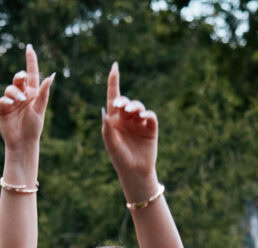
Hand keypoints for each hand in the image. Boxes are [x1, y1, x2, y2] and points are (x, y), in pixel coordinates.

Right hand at [0, 44, 54, 151]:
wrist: (23, 143)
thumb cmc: (34, 127)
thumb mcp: (40, 109)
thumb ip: (43, 93)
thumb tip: (51, 76)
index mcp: (32, 93)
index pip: (31, 73)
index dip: (30, 60)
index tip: (29, 47)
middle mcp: (21, 95)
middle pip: (18, 79)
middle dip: (19, 77)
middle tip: (21, 79)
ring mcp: (11, 101)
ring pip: (10, 88)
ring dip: (14, 92)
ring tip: (19, 101)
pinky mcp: (2, 109)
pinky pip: (2, 100)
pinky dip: (6, 100)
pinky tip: (10, 104)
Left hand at [101, 63, 159, 196]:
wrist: (135, 172)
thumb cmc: (119, 158)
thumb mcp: (111, 144)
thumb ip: (107, 128)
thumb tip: (106, 111)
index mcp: (114, 120)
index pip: (113, 97)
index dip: (114, 81)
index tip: (115, 66)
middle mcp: (126, 119)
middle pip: (126, 102)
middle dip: (124, 102)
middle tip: (122, 107)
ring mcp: (139, 123)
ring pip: (138, 107)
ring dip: (135, 107)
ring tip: (133, 113)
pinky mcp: (151, 128)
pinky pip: (150, 117)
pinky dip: (147, 115)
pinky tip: (143, 118)